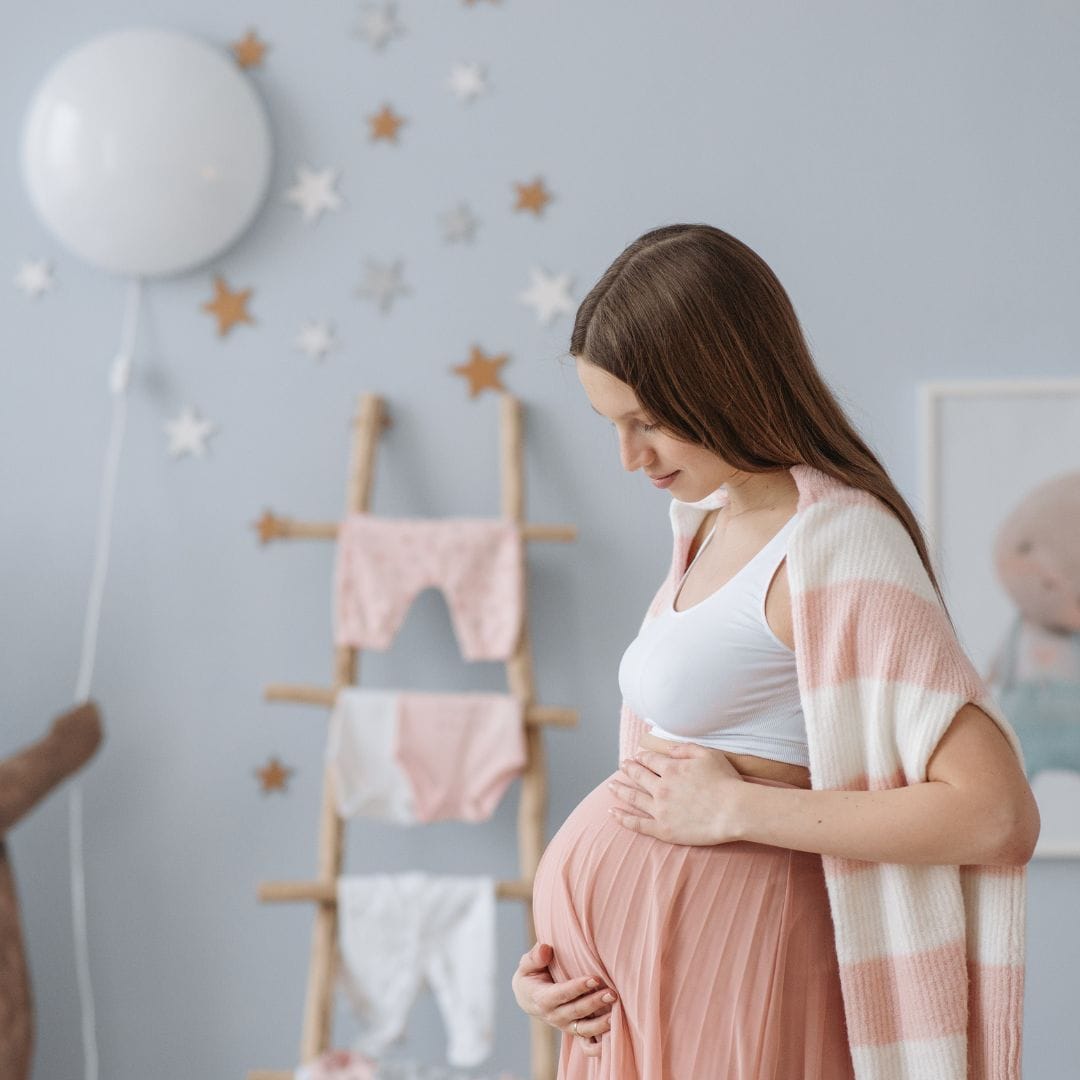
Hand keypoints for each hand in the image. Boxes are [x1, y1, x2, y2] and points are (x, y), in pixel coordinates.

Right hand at [511, 941, 615, 1057]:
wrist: (527, 998)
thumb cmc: (530, 976)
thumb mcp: (527, 965)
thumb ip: (535, 957)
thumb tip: (545, 948)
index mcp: (542, 998)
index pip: (562, 994)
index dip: (578, 988)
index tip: (595, 978)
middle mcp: (554, 1015)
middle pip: (576, 1011)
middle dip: (595, 1003)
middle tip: (612, 993)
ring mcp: (564, 1025)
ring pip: (584, 1028)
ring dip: (601, 1023)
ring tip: (616, 1012)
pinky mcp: (573, 1030)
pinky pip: (587, 1041)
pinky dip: (599, 1043)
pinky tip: (613, 1035)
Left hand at [607, 744, 747, 844]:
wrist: (734, 811)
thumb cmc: (726, 782)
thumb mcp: (708, 755)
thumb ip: (685, 749)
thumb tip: (668, 747)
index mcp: (671, 768)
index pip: (650, 760)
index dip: (642, 757)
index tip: (637, 757)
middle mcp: (661, 787)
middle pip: (638, 776)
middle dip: (629, 769)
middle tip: (622, 766)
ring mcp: (660, 809)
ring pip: (633, 797)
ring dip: (620, 790)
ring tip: (611, 786)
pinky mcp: (663, 829)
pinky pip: (638, 824)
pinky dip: (623, 818)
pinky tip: (613, 813)